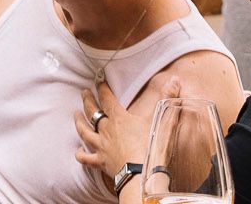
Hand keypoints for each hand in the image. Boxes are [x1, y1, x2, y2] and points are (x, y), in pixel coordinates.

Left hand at [75, 77, 171, 194]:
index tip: (98, 79)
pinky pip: (86, 158)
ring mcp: (102, 146)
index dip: (102, 87)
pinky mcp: (101, 162)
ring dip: (79, 122)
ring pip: (84, 131)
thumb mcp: (162, 119)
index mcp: (119, 118)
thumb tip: (175, 80)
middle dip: (87, 100)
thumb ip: (167, 99)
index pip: (107, 98)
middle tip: (83, 92)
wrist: (143, 173)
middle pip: (92, 112)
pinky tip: (77, 152)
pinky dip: (80, 154)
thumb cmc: (153, 146)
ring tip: (75, 114)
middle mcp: (106, 130)